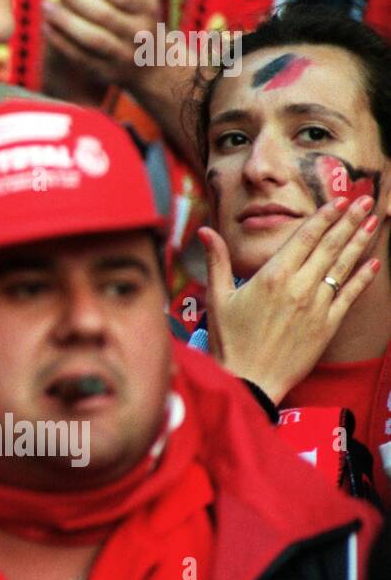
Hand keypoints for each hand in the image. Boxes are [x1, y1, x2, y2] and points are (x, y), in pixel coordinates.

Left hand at [41, 0, 162, 88]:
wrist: (152, 62)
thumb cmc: (142, 11)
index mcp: (148, 8)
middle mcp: (137, 33)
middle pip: (105, 16)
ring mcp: (121, 55)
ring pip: (92, 39)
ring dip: (66, 22)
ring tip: (44, 5)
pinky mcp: (105, 71)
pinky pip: (81, 58)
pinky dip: (62, 43)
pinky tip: (46, 27)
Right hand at [198, 195, 381, 402]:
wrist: (249, 379)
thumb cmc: (229, 340)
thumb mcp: (217, 297)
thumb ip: (217, 260)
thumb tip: (205, 230)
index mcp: (271, 276)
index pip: (304, 238)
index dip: (323, 217)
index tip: (338, 200)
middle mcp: (298, 287)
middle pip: (329, 246)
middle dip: (349, 221)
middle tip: (365, 199)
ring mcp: (317, 306)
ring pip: (343, 266)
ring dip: (359, 241)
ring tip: (373, 220)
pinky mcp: (327, 326)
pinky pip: (350, 296)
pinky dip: (363, 278)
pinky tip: (373, 262)